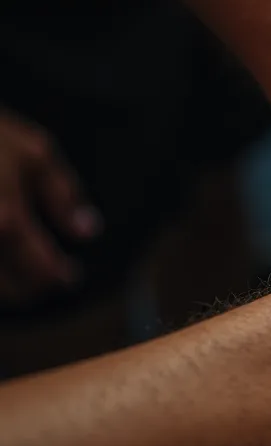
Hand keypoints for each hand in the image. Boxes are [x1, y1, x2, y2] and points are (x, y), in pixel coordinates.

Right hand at [0, 112, 100, 302]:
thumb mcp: (32, 154)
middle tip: (43, 275)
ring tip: (17, 269)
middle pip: (10, 292)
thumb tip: (86, 232)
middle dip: (31, 288)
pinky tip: (3, 257)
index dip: (60, 278)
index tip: (70, 275)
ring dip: (5, 287)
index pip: (43, 273)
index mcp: (5, 221)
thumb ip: (62, 195)